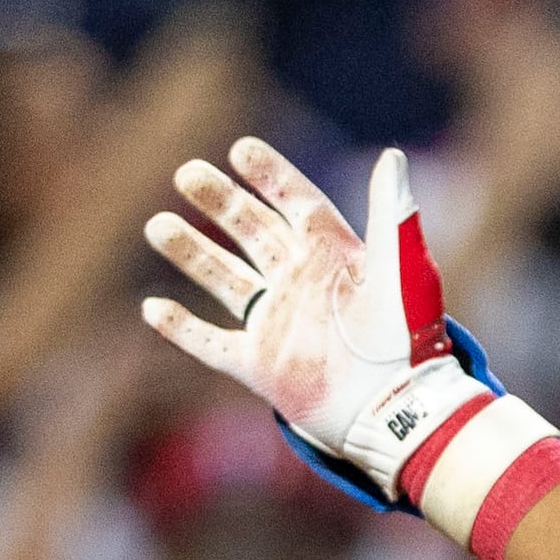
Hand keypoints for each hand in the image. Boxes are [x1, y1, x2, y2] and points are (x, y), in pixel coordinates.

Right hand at [141, 139, 485, 498]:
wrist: (398, 410)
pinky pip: (209, 342)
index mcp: (336, 257)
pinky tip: (152, 308)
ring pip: (224, 278)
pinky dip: (180, 328)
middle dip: (221, 202)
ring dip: (192, 252)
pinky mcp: (259, 365)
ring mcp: (277, 324)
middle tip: (187, 173)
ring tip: (158, 224)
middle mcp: (302, 284)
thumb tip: (392, 156)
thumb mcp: (403, 270)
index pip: (297, 205)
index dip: (271, 177)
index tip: (241, 149)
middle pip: (252, 232)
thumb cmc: (407, 339)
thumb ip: (391, 213)